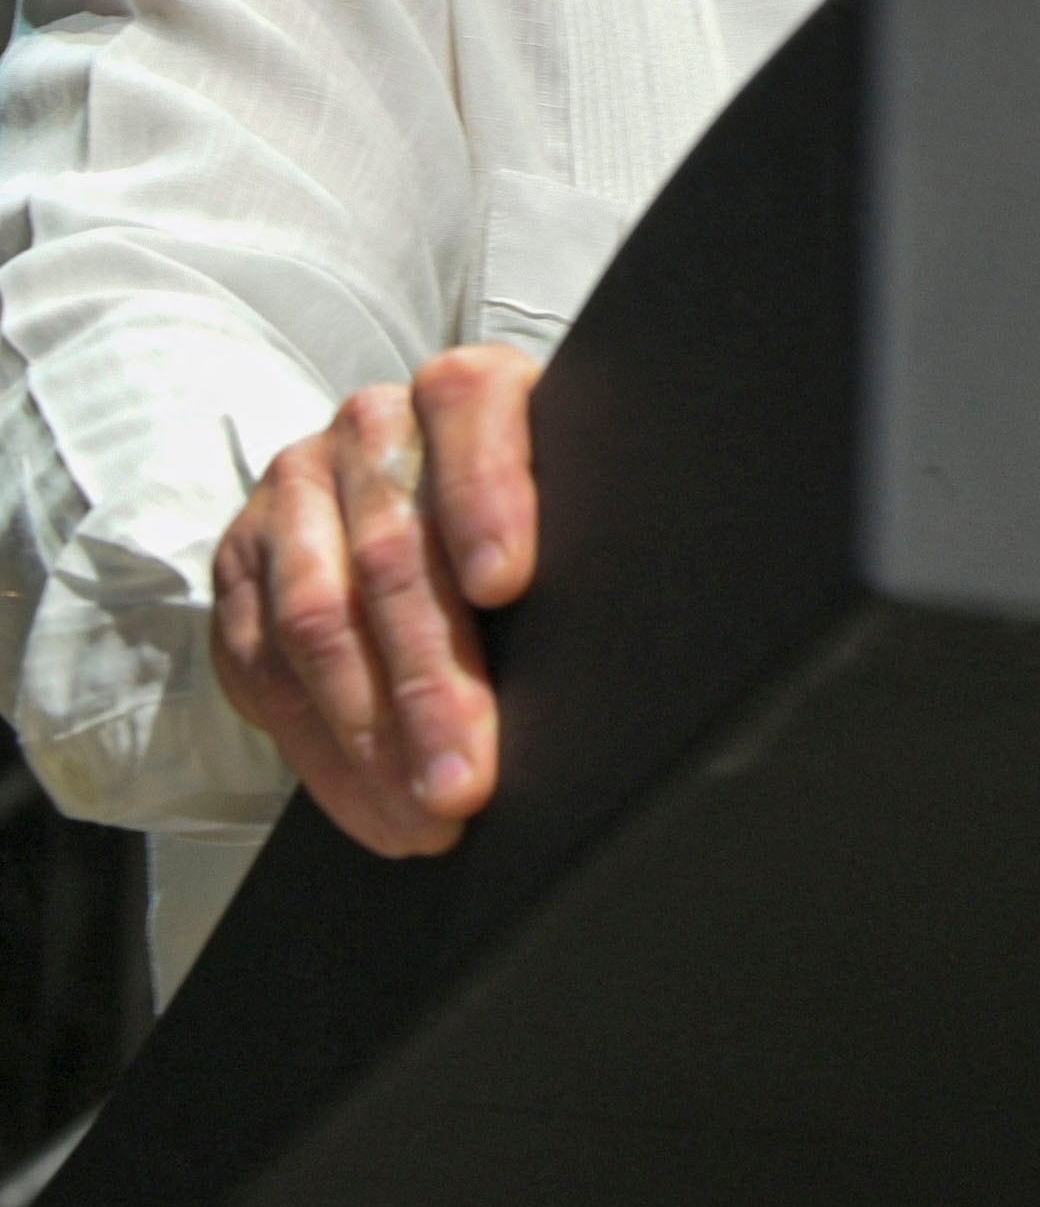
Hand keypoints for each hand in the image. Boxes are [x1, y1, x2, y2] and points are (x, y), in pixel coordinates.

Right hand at [208, 347, 541, 856]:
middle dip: (433, 682)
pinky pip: (265, 667)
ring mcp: (297, 492)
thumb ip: (584, 530)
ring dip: (373, 737)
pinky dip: (325, 752)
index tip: (508, 584)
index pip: (473, 411)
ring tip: (428, 817)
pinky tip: (374, 805)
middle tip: (469, 780)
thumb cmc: (534, 510)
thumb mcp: (568, 493)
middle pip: (394, 552)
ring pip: (319, 619)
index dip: (487, 495)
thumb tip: (628, 639)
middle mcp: (373, 427)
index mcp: (468, 390)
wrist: (423, 488)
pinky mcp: (244, 562)